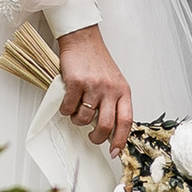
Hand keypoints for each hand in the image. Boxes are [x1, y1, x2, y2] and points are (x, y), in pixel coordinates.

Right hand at [57, 22, 130, 152]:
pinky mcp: (76, 83)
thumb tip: (110, 130)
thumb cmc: (97, 62)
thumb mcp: (114, 82)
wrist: (83, 39)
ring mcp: (93, 86)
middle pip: (105, 125)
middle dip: (96, 137)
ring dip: (77, 119)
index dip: (120, 140)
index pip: (126, 122)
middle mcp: (110, 89)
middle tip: (91, 136)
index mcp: (123, 91)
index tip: (114, 151)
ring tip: (76, 110)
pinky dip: (65, 109)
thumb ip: (114, 103)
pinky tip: (67, 101)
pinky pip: (69, 108)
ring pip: (83, 118)